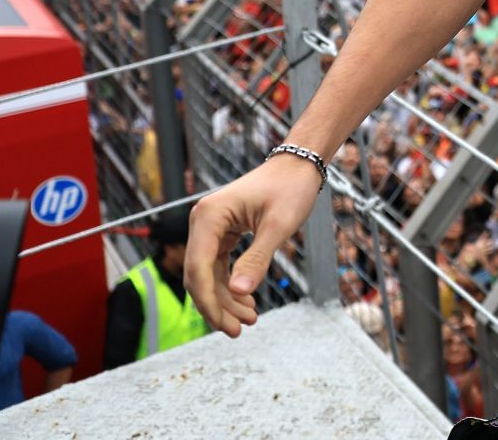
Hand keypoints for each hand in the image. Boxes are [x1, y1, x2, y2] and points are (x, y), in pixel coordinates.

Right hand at [185, 156, 326, 336]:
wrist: (299, 166)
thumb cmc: (290, 188)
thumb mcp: (278, 226)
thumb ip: (258, 260)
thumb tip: (239, 294)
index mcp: (209, 216)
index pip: (198, 268)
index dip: (209, 301)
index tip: (226, 325)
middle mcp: (203, 222)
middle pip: (199, 275)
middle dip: (217, 306)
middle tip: (239, 330)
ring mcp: (211, 228)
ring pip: (209, 274)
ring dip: (226, 299)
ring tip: (249, 319)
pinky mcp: (222, 233)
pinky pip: (219, 266)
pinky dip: (231, 285)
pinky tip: (247, 302)